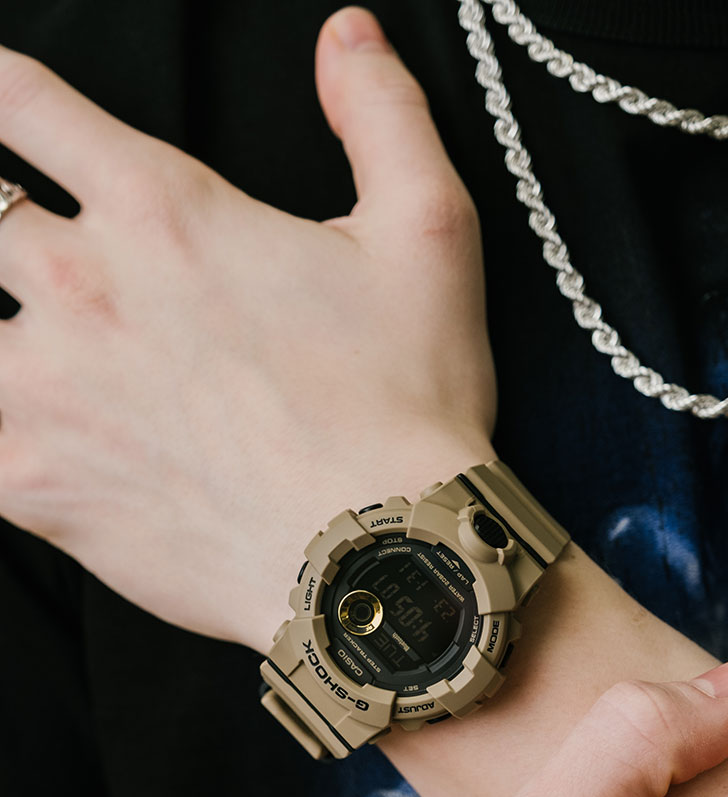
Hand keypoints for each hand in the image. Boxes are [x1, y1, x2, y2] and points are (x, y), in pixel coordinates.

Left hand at [0, 7, 494, 650]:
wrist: (377, 558)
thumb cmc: (404, 407)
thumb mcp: (428, 234)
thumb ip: (383, 115)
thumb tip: (348, 37)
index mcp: (161, 210)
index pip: (24, 106)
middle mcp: (84, 287)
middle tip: (0, 233)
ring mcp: (47, 390)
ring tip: (19, 358)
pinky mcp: (36, 483)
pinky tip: (8, 441)